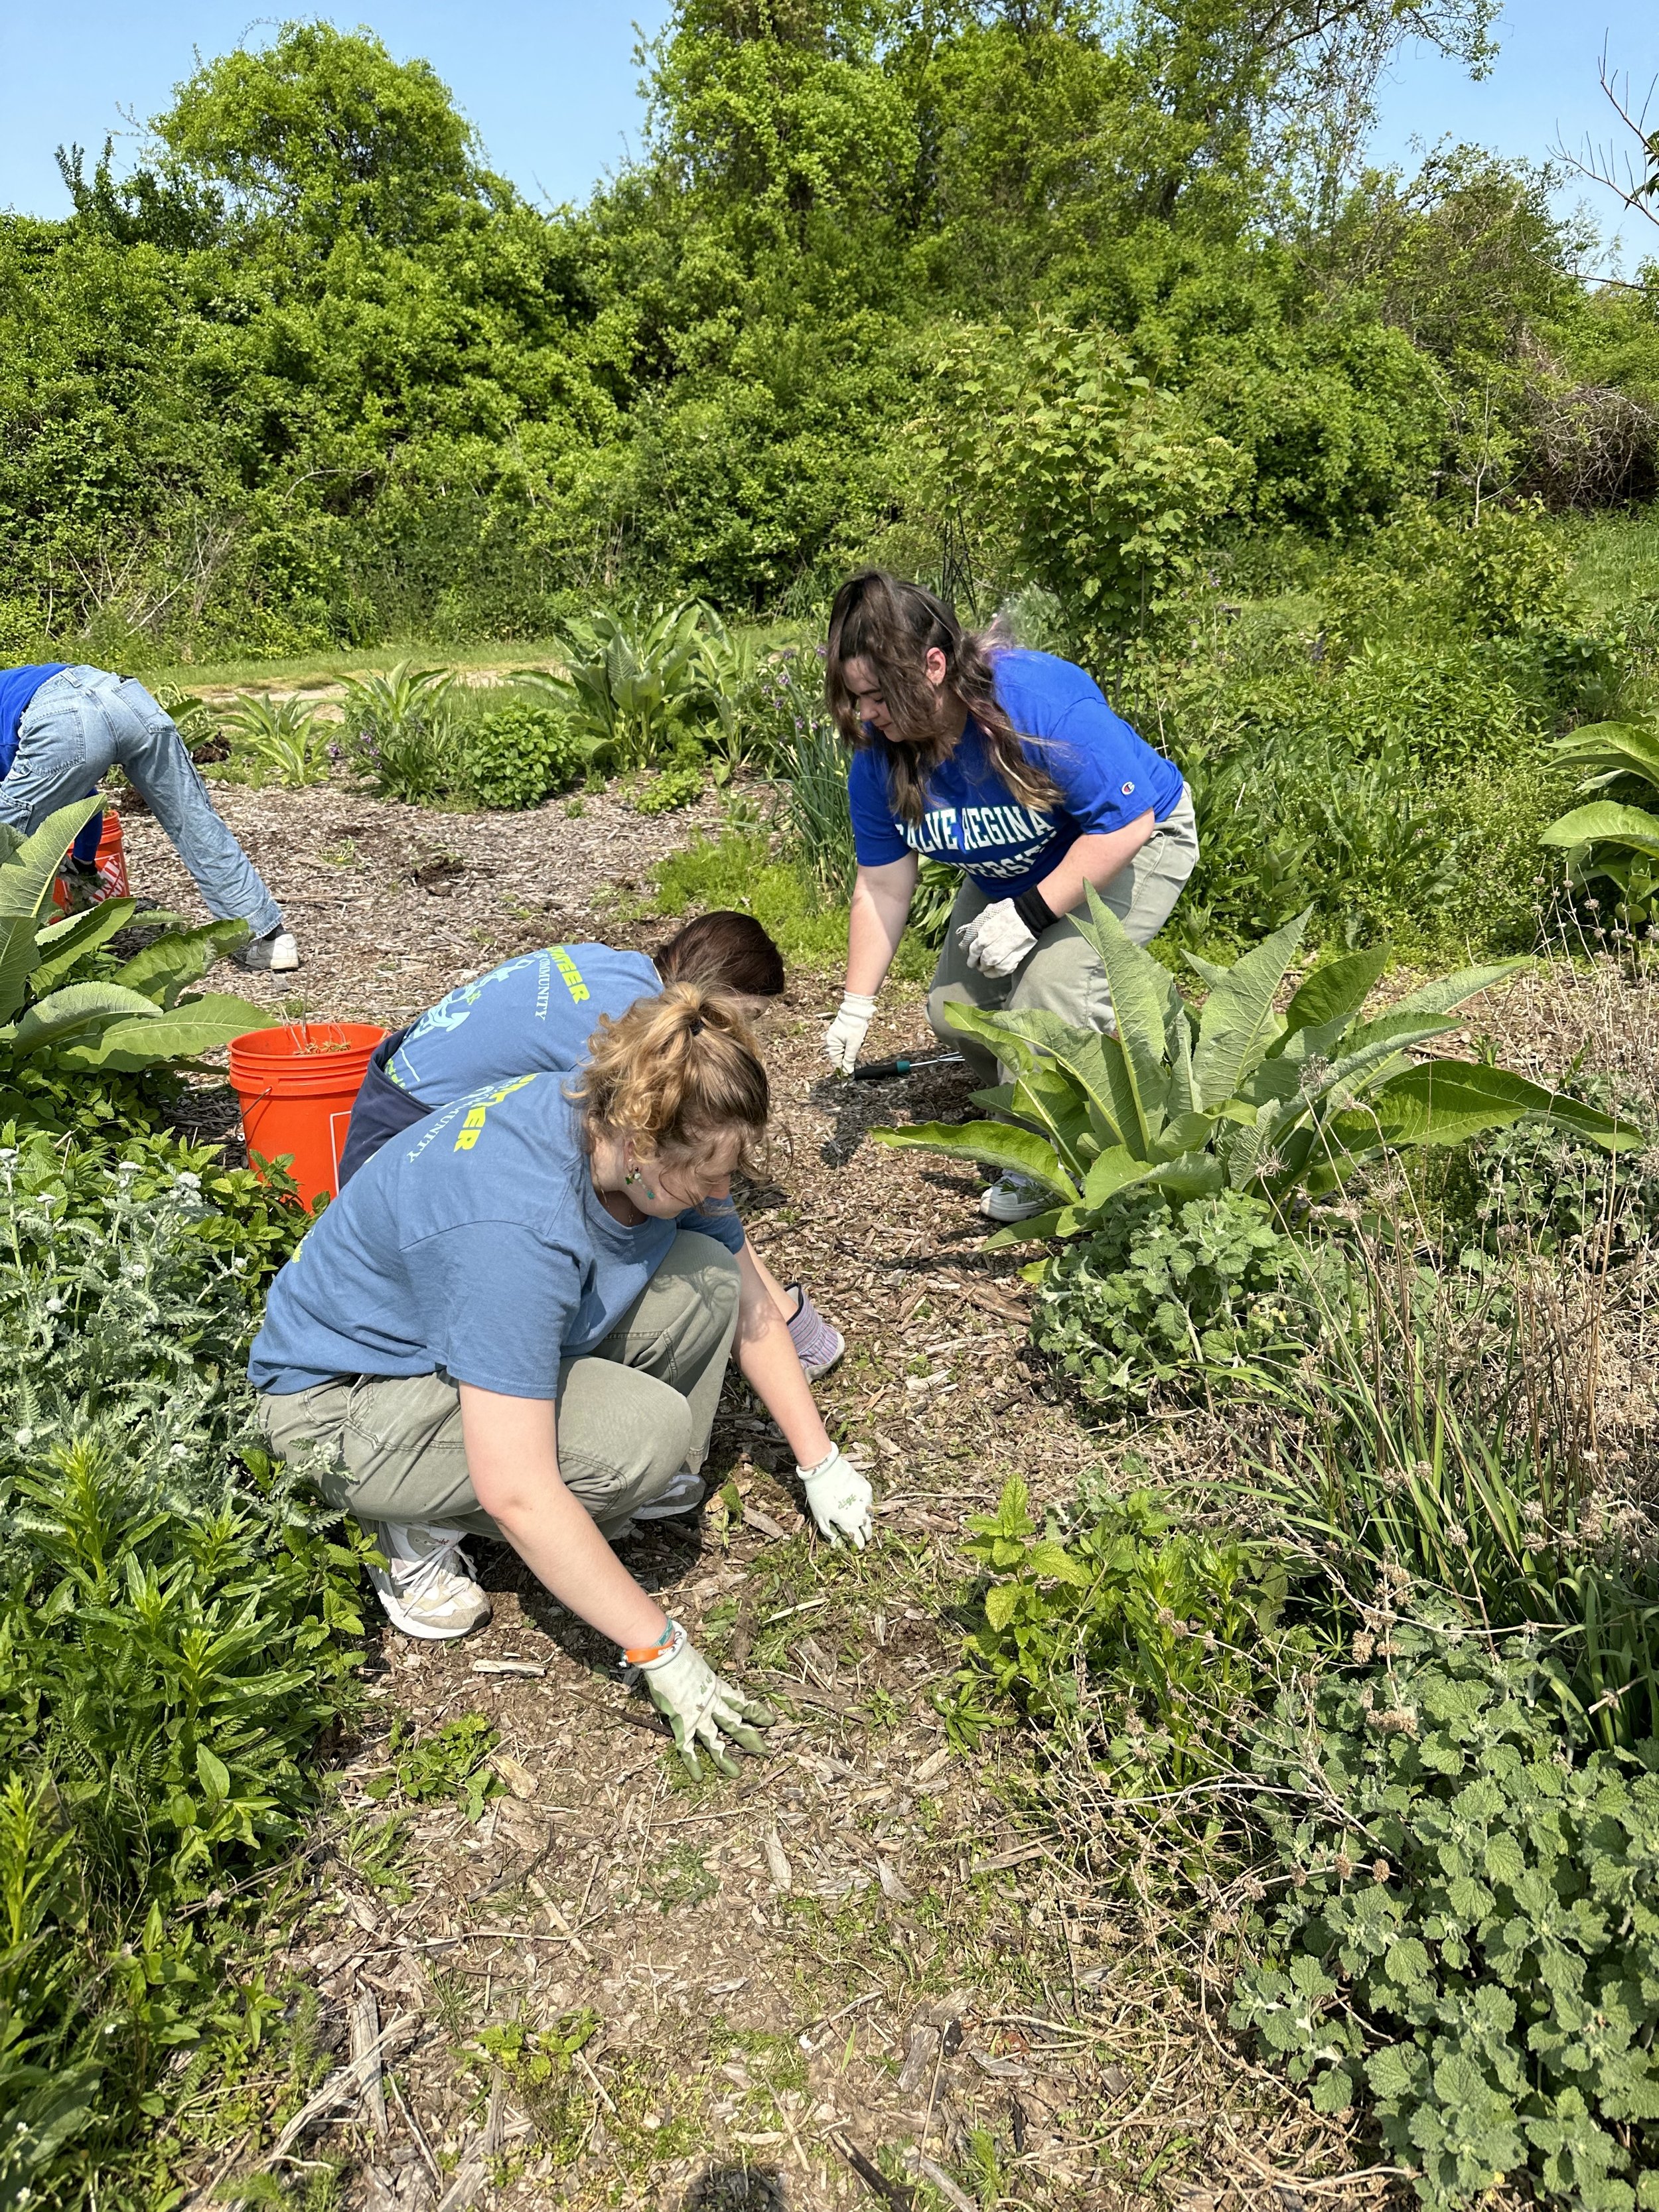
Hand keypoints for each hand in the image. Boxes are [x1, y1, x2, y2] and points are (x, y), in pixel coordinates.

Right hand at [638, 1626, 773, 1779]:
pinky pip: (687, 1747)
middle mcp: (712, 1704)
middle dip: (749, 1737)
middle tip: (764, 1750)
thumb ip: (707, 1667)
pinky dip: (692, 1763)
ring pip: (715, 1741)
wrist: (667, 1654)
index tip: (770, 1720)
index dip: (755, 1712)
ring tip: (737, 1773)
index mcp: (717, 1687)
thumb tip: (711, 1663)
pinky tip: (699, 1777)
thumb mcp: (700, 1662)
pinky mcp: (682, 1722)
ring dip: (725, 1758)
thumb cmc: (680, 1654)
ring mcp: (698, 1715)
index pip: (741, 1702)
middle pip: (735, 1723)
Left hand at [800, 1445, 873, 1548]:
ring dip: (867, 1520)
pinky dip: (865, 1504)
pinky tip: (859, 1503)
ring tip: (862, 1520)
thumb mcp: (820, 1517)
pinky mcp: (867, 1489)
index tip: (858, 1546)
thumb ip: (829, 1532)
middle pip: (868, 1530)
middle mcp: (861, 1514)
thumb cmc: (820, 1496)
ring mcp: (866, 1501)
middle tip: (864, 1535)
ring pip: (871, 1515)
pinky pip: (869, 1501)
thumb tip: (836, 1544)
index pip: (859, 1541)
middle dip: (866, 1535)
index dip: (859, 1545)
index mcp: (850, 1524)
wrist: (825, 1472)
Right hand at [824, 991, 876, 1073]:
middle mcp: (831, 1040)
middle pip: (840, 1056)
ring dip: (852, 1049)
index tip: (849, 1077)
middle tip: (857, 1047)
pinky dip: (852, 1043)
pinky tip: (857, 1036)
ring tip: (858, 1039)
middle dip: (849, 1055)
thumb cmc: (855, 1026)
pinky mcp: (841, 1032)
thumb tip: (847, 1071)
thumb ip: (849, 1059)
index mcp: (832, 1043)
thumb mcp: (853, 1045)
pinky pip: (846, 1042)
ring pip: (844, 1049)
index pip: (836, 1061)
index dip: (843, 1069)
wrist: (857, 1009)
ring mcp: (835, 1035)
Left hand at [956, 900, 1036, 977]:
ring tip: (985, 969)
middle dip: (978, 964)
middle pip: (983, 960)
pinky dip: (997, 973)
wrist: (1030, 915)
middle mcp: (994, 945)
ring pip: (992, 967)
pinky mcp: (1016, 958)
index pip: (974, 950)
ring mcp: (1006, 953)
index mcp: (986, 933)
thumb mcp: (989, 913)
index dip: (971, 956)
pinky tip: (994, 972)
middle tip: (977, 965)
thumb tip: (966, 933)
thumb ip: (977, 924)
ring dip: (987, 969)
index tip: (970, 959)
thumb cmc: (1008, 911)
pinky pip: (1004, 970)